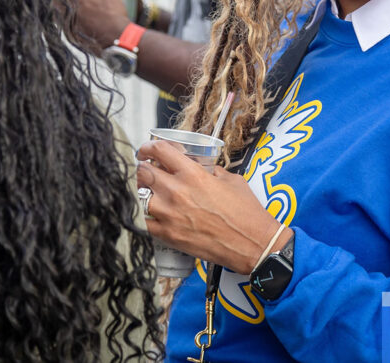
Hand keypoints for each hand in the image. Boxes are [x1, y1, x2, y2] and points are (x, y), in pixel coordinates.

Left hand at [136, 140, 289, 274]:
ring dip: (141, 192)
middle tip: (146, 170)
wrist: (251, 244)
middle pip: (143, 172)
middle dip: (142, 168)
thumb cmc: (246, 213)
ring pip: (138, 195)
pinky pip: (142, 221)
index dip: (149, 147)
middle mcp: (177, 191)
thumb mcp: (231, 180)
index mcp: (193, 174)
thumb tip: (202, 168)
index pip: (159, 151)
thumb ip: (211, 170)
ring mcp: (169, 214)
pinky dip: (143, 215)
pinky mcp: (168, 235)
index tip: (147, 150)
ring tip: (148, 192)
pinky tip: (149, 213)